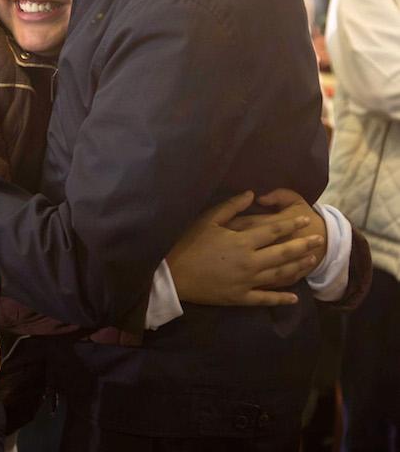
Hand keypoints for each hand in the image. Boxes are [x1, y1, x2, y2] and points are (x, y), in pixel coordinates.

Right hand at [167, 191, 323, 305]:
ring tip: (312, 261)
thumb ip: (231, 206)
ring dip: (297, 267)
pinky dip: (281, 298)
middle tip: (319, 240)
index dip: (292, 224)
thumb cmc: (189, 242)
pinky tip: (294, 297)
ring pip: (279, 274)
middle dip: (303, 245)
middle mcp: (250, 261)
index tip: (306, 220)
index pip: (274, 230)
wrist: (173, 274)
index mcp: (242, 241)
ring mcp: (247, 282)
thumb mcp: (208, 219)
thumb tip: (251, 193)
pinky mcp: (240, 298)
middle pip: (283, 252)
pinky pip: (265, 299)